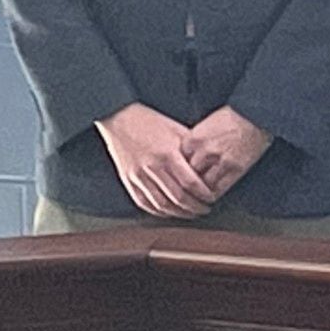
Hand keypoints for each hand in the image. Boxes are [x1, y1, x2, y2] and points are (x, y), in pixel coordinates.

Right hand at [96, 103, 216, 219]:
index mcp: (168, 154)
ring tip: (189, 213)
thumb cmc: (148, 120)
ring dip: (179, 213)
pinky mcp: (128, 180)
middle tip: (204, 209)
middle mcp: (153, 167)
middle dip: (195, 208)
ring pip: (162, 205)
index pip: (191, 183)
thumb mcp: (175, 129)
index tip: (211, 198)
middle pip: (178, 198)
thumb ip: (191, 148)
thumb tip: (208, 164)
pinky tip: (168, 211)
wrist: (118, 117)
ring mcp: (138, 176)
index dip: (204, 194)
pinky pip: (145, 203)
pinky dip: (158, 211)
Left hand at [183, 105, 271, 200]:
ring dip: (200, 192)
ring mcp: (219, 161)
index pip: (177, 163)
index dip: (179, 171)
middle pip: (187, 175)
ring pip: (201, 186)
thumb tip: (184, 159)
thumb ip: (193, 142)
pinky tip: (211, 196)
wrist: (254, 115)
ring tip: (198, 196)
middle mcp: (204, 151)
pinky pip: (218, 189)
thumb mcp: (203, 127)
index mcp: (193, 139)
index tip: (180, 176)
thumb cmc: (230, 118)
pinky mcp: (234, 169)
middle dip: (188, 182)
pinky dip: (212, 195)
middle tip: (188, 189)